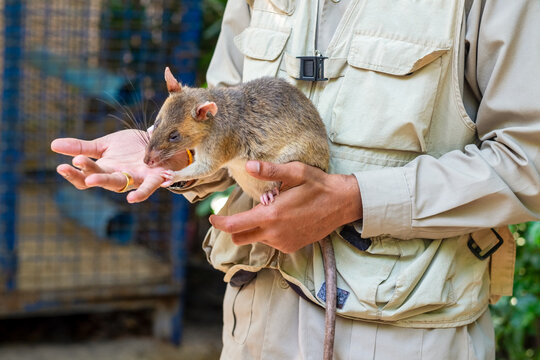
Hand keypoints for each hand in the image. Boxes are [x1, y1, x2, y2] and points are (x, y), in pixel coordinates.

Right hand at [50, 129, 189, 202]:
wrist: (159, 144)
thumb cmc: (131, 148)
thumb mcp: (104, 145)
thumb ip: (82, 147)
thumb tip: (53, 145)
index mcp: (106, 170)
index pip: (86, 177)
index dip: (74, 174)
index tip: (61, 166)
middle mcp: (120, 176)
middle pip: (102, 180)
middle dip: (89, 175)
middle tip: (76, 167)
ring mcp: (137, 177)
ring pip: (122, 183)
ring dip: (108, 182)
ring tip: (93, 179)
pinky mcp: (155, 176)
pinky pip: (149, 186)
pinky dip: (143, 192)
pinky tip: (133, 197)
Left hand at [209, 161, 362, 252]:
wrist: (342, 204)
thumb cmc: (319, 185)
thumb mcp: (295, 172)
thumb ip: (270, 171)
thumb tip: (248, 165)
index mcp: (271, 216)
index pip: (235, 226)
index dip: (219, 222)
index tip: (212, 218)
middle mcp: (275, 234)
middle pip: (240, 237)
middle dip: (234, 227)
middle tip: (237, 213)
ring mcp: (283, 243)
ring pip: (256, 239)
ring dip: (255, 228)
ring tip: (272, 210)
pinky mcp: (291, 247)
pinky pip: (271, 243)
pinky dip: (270, 233)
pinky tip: (283, 219)